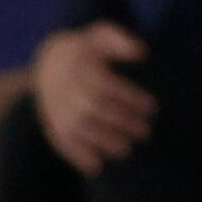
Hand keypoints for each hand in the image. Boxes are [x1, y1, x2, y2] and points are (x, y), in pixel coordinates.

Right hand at [32, 20, 154, 175]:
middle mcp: (69, 91)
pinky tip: (96, 166)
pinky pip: (63, 143)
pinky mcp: (53, 124)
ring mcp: (58, 110)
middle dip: (124, 123)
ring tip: (126, 148)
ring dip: (105, 143)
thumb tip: (143, 52)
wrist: (49, 64)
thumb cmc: (86, 50)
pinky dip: (77, 156)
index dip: (134, 99)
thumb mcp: (101, 36)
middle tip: (144, 131)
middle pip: (98, 110)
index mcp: (83, 69)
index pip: (110, 87)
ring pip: (81, 130)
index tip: (152, 107)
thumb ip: (122, 41)